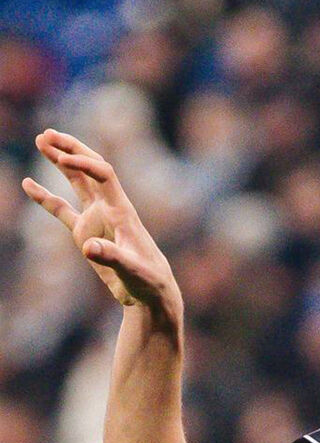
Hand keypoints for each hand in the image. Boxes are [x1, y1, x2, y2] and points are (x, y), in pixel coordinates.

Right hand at [21, 129, 180, 316]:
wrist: (151, 294)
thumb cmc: (148, 281)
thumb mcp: (132, 270)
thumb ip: (112, 257)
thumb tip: (89, 247)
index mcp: (122, 212)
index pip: (104, 175)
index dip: (84, 163)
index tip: (63, 158)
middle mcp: (109, 209)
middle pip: (90, 170)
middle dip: (71, 150)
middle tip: (47, 133)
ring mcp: (97, 219)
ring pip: (77, 183)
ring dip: (61, 162)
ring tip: (42, 140)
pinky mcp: (86, 232)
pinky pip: (62, 209)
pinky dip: (45, 197)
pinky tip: (29, 184)